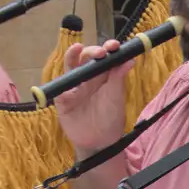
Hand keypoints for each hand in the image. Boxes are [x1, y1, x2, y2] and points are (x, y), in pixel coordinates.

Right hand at [54, 39, 135, 154]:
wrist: (99, 142)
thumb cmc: (111, 119)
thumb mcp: (117, 98)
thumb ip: (119, 79)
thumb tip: (130, 59)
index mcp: (104, 75)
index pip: (105, 56)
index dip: (108, 48)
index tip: (115, 46)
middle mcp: (88, 77)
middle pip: (86, 57)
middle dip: (93, 51)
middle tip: (101, 53)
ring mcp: (74, 86)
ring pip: (70, 65)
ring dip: (72, 55)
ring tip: (77, 49)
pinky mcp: (63, 98)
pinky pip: (59, 87)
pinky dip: (61, 82)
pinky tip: (67, 80)